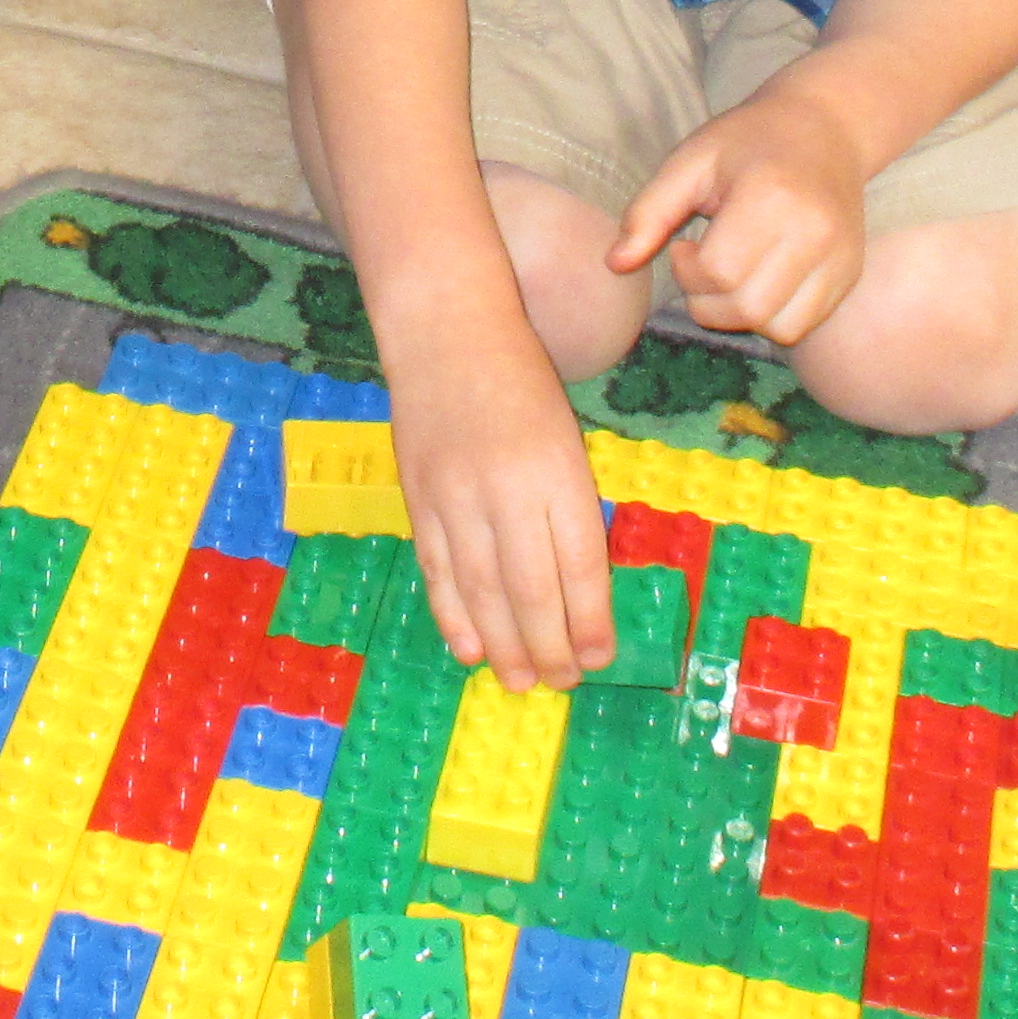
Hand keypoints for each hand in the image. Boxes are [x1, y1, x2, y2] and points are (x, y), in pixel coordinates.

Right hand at [391, 328, 611, 693]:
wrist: (446, 336)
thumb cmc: (520, 386)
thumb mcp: (564, 440)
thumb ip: (568, 509)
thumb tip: (578, 591)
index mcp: (557, 472)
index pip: (580, 564)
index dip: (592, 620)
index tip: (600, 658)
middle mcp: (507, 489)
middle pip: (532, 589)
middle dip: (551, 648)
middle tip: (563, 682)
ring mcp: (455, 497)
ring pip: (483, 591)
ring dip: (505, 646)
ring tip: (522, 681)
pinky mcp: (417, 500)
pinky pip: (437, 572)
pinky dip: (454, 617)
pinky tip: (471, 650)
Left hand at [608, 102, 868, 352]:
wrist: (825, 128)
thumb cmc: (747, 141)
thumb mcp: (690, 162)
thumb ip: (648, 212)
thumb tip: (614, 265)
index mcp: (772, 197)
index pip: (719, 272)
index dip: (687, 271)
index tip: (683, 246)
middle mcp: (815, 232)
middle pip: (748, 307)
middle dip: (707, 301)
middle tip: (702, 265)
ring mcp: (840, 257)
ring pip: (778, 328)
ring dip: (739, 315)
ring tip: (731, 276)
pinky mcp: (850, 274)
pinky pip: (803, 325)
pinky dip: (771, 318)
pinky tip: (759, 281)